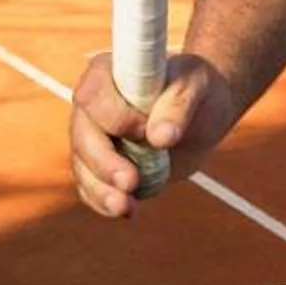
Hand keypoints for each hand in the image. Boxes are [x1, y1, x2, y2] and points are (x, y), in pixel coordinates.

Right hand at [69, 48, 230, 217]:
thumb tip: (160, 137)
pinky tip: (126, 210)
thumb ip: (179, 104)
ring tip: (126, 206)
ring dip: (101, 189)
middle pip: (82, 136)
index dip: (114, 116)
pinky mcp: (101, 167)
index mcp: (108, 74)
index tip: (144, 129)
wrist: (203, 113)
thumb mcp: (196, 85)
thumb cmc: (197, 88)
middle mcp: (92, 106)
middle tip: (130, 182)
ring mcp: (93, 138)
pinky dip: (104, 202)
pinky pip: (92, 187)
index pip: (93, 95)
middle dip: (103, 162)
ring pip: (83, 166)